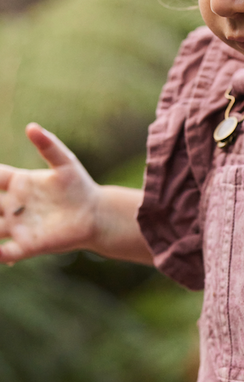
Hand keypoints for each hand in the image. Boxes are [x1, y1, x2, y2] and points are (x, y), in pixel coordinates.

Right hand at [0, 124, 99, 263]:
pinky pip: (8, 252)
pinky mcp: (30, 244)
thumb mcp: (65, 164)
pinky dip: (0, 255)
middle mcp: (11, 206)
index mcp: (17, 184)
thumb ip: (48, 146)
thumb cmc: (79, 187)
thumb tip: (31, 127)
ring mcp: (18, 226)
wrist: (97, 214)